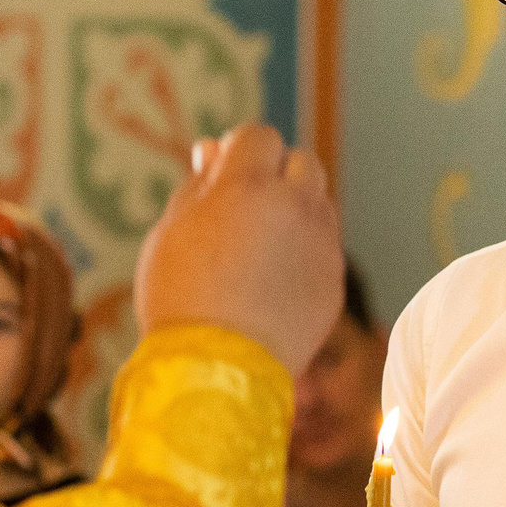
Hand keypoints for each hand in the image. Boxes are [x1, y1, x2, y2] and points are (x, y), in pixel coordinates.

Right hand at [133, 125, 343, 374]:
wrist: (216, 370)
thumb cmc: (180, 296)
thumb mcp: (171, 231)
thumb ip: (198, 185)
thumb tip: (213, 150)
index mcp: (247, 185)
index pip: (259, 136)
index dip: (239, 152)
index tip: (222, 177)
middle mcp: (294, 206)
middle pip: (301, 162)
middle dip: (276, 174)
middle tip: (244, 208)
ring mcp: (321, 244)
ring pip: (319, 203)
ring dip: (295, 210)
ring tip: (259, 247)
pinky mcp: (334, 279)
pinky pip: (325, 246)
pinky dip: (306, 250)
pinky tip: (274, 279)